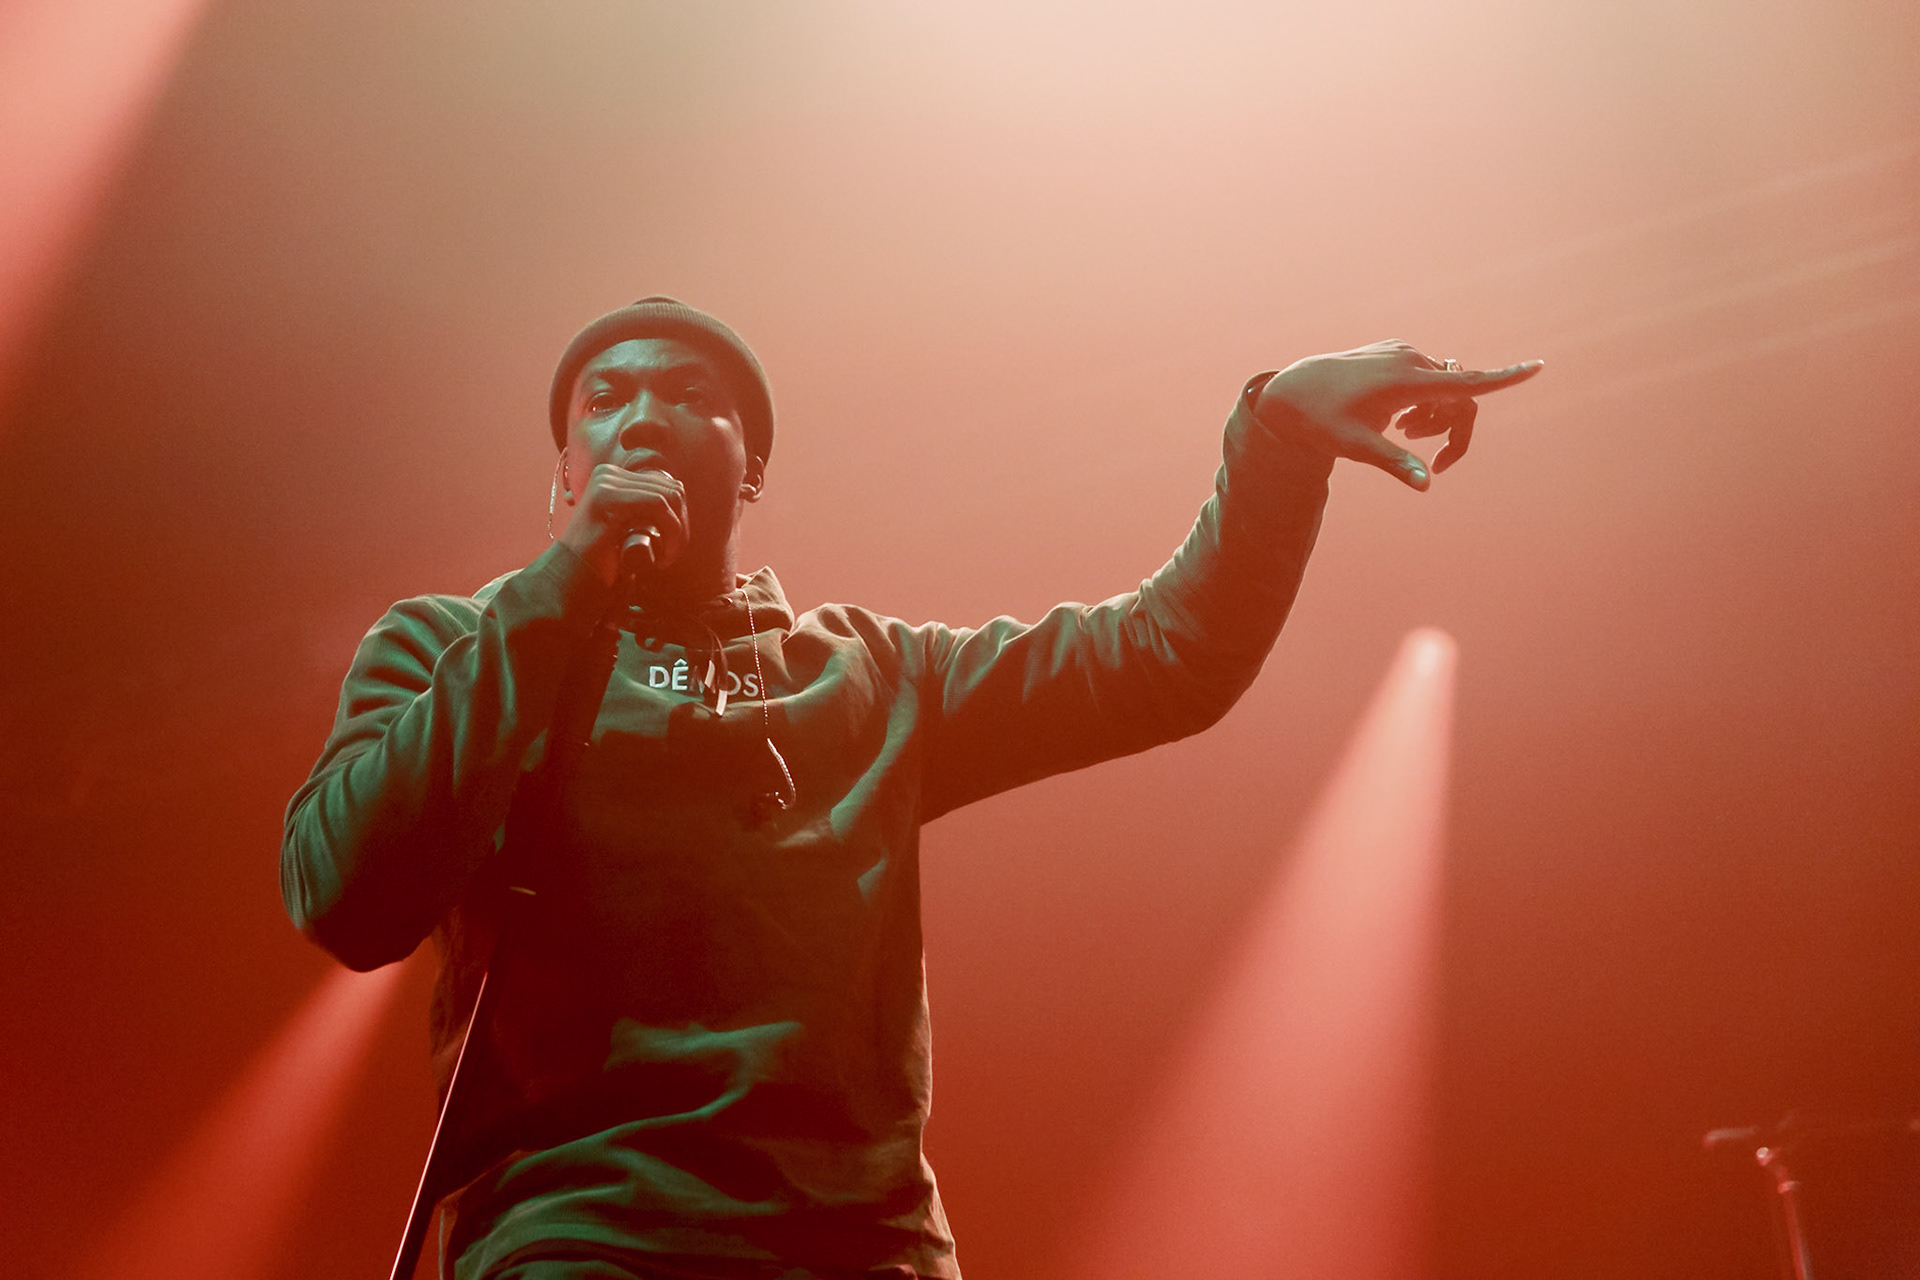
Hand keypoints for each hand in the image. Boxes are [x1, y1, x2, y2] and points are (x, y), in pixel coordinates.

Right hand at [558, 464, 688, 584]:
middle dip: (681, 523)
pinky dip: (671, 531)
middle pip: (670, 488)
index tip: (673, 546)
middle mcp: (607, 473)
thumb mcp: (625, 526)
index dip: (679, 516)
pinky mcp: (609, 497)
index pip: (664, 484)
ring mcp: (606, 483)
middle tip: (672, 554)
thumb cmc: (599, 560)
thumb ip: (642, 509)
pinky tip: (663, 556)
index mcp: (611, 476)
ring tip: (667, 557)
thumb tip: (679, 495)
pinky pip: (659, 505)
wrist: (567, 579)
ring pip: (668, 496)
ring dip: (678, 531)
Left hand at [1253, 341, 1542, 489]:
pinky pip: (1426, 375)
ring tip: (1401, 431)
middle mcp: (1410, 359)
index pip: (1466, 382)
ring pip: (1443, 386)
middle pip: (1458, 395)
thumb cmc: (1320, 422)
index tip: (1538, 367)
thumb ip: (1394, 463)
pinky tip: (1393, 413)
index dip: (1504, 378)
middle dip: (1451, 426)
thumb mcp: (1354, 448)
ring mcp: (1402, 351)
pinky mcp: (1394, 350)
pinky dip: (1422, 399)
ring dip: (1435, 414)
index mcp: (1405, 381)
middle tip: (1426, 454)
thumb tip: (1426, 484)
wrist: (1290, 392)